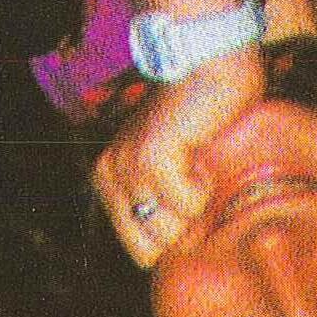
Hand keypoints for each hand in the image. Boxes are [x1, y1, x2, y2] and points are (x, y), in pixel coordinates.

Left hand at [91, 48, 267, 268]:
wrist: (208, 63)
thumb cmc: (201, 116)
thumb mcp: (172, 164)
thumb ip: (164, 204)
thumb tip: (184, 253)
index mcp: (108, 180)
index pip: (140, 250)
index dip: (176, 235)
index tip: (187, 193)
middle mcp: (111, 174)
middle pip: (156, 247)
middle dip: (187, 223)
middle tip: (193, 177)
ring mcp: (129, 166)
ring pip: (172, 231)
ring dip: (198, 202)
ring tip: (196, 161)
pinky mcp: (152, 157)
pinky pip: (188, 206)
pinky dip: (206, 186)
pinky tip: (201, 151)